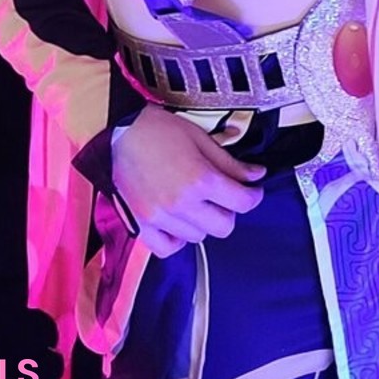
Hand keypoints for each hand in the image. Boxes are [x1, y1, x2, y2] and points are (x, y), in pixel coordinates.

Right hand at [113, 103, 265, 256]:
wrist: (120, 133)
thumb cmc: (161, 130)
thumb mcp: (202, 139)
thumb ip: (230, 163)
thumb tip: (257, 175)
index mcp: (200, 179)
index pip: (242, 202)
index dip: (253, 196)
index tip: (252, 191)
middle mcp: (182, 204)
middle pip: (224, 226)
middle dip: (230, 210)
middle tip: (223, 196)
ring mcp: (161, 218)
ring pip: (199, 237)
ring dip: (203, 222)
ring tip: (196, 203)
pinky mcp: (142, 225)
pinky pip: (168, 248)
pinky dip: (177, 239)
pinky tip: (178, 221)